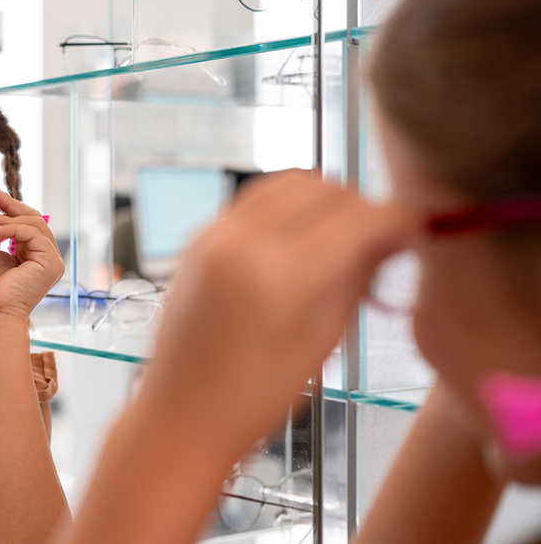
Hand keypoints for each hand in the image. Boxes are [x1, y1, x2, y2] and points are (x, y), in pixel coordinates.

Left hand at [0, 185, 63, 323]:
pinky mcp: (52, 264)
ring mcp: (53, 261)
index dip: (10, 205)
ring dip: (10, 217)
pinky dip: (14, 228)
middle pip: (35, 219)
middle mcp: (47, 256)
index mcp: (34, 254)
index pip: (27, 222)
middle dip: (11, 204)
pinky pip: (34, 235)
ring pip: (36, 224)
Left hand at [141, 171, 412, 451]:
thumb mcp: (323, 340)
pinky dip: (287, 206)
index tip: (414, 234)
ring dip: (324, 200)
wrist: (181, 413)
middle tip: (379, 242)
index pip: (358, 218)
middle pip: (324, 188)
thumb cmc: (253, 396)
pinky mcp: (199, 237)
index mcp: (278, 274)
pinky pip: (255, 198)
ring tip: (340, 240)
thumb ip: (359, 277)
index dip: (396, 221)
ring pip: (288, 182)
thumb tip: (392, 236)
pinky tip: (301, 241)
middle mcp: (240, 241)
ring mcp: (214, 234)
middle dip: (361, 207)